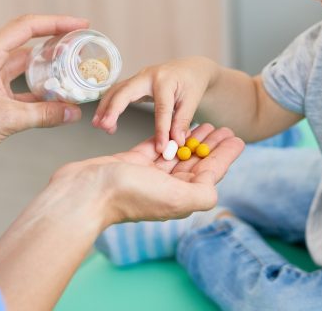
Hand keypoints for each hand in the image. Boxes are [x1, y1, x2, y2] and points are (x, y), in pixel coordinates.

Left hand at [0, 14, 88, 172]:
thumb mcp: (7, 118)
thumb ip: (44, 114)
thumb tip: (73, 113)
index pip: (27, 27)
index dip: (57, 22)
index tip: (81, 25)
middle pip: (29, 42)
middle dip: (56, 42)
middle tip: (81, 45)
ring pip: (27, 66)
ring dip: (49, 68)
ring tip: (73, 69)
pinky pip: (22, 87)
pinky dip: (40, 91)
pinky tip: (58, 98)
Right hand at [51, 123, 244, 225]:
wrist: (84, 194)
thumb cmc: (128, 195)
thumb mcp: (176, 197)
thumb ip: (202, 193)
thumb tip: (213, 187)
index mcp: (182, 196)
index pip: (211, 172)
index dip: (225, 155)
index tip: (237, 138)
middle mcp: (168, 187)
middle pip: (196, 162)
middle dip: (211, 145)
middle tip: (223, 126)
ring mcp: (149, 176)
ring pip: (177, 154)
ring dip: (191, 139)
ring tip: (205, 123)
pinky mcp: (132, 164)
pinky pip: (154, 147)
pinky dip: (166, 137)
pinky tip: (175, 127)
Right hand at [92, 56, 218, 152]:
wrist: (191, 68)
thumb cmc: (192, 83)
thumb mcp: (192, 101)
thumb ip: (182, 121)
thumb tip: (176, 142)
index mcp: (166, 81)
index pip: (161, 109)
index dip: (160, 130)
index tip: (160, 148)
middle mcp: (148, 76)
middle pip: (125, 92)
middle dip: (113, 109)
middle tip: (104, 126)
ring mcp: (139, 77)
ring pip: (116, 90)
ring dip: (105, 107)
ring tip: (99, 125)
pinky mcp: (135, 82)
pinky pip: (118, 92)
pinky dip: (109, 105)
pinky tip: (104, 120)